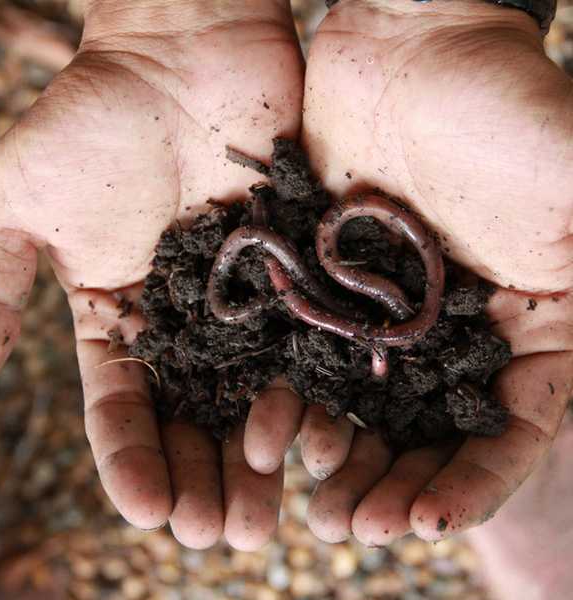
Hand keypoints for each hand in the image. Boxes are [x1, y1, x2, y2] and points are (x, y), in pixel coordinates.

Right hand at [0, 0, 303, 549]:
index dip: (132, 462)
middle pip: (194, 418)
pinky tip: (311, 444)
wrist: (182, 56)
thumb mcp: (15, 203)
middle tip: (220, 536)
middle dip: (203, 478)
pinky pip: (304, 347)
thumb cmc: (96, 119)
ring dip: (256, 459)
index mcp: (120, 317)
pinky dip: (306, 396)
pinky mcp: (296, 277)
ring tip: (265, 518)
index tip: (147, 511)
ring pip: (252, 397)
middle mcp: (187, 324)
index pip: (123, 407)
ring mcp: (246, 305)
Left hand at [245, 0, 572, 544]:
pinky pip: (309, 357)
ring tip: (315, 510)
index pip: (511, 426)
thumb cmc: (503, 104)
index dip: (478, 480)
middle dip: (398, 486)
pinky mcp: (329, 287)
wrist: (411, 48)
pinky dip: (295, 399)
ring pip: (365, 406)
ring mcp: (386, 314)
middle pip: (430, 431)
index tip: (433, 521)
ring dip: (342, 459)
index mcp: (525, 322)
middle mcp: (454, 331)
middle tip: (356, 530)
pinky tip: (272, 438)